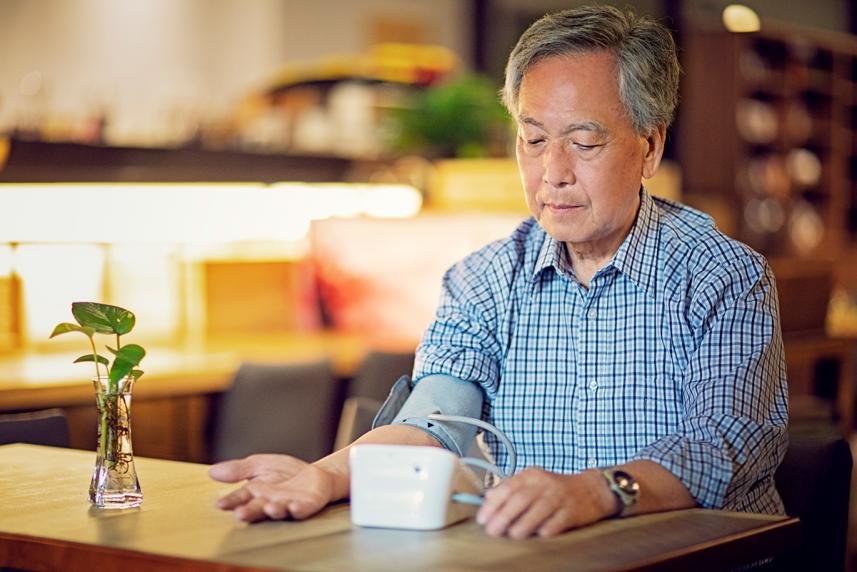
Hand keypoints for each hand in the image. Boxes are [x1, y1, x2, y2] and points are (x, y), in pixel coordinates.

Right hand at [209, 454, 335, 521]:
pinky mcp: (306, 506)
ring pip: (279, 511)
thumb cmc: (284, 473)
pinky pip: (302, 510)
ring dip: (273, 510)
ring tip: (269, 507)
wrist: (315, 476)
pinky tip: (294, 507)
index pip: (240, 498)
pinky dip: (298, 510)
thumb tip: (211, 471)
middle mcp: (269, 502)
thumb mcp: (259, 465)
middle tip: (239, 514)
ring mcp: (288, 505)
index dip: (231, 501)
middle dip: (249, 511)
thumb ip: (239, 469)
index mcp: (256, 493)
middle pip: (257, 508)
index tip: (220, 504)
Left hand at [476, 468, 614, 538]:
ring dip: (524, 524)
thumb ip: (511, 489)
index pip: (508, 487)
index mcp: (531, 475)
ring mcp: (560, 497)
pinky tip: (539, 535)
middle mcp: (545, 483)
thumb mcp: (532, 482)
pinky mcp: (573, 511)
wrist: (591, 489)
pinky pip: (559, 520)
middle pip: (521, 499)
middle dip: (504, 516)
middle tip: (492, 531)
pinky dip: (548, 527)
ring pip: (539, 509)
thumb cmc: (555, 489)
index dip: (493, 504)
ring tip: (512, 535)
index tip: (482, 518)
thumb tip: (487, 498)